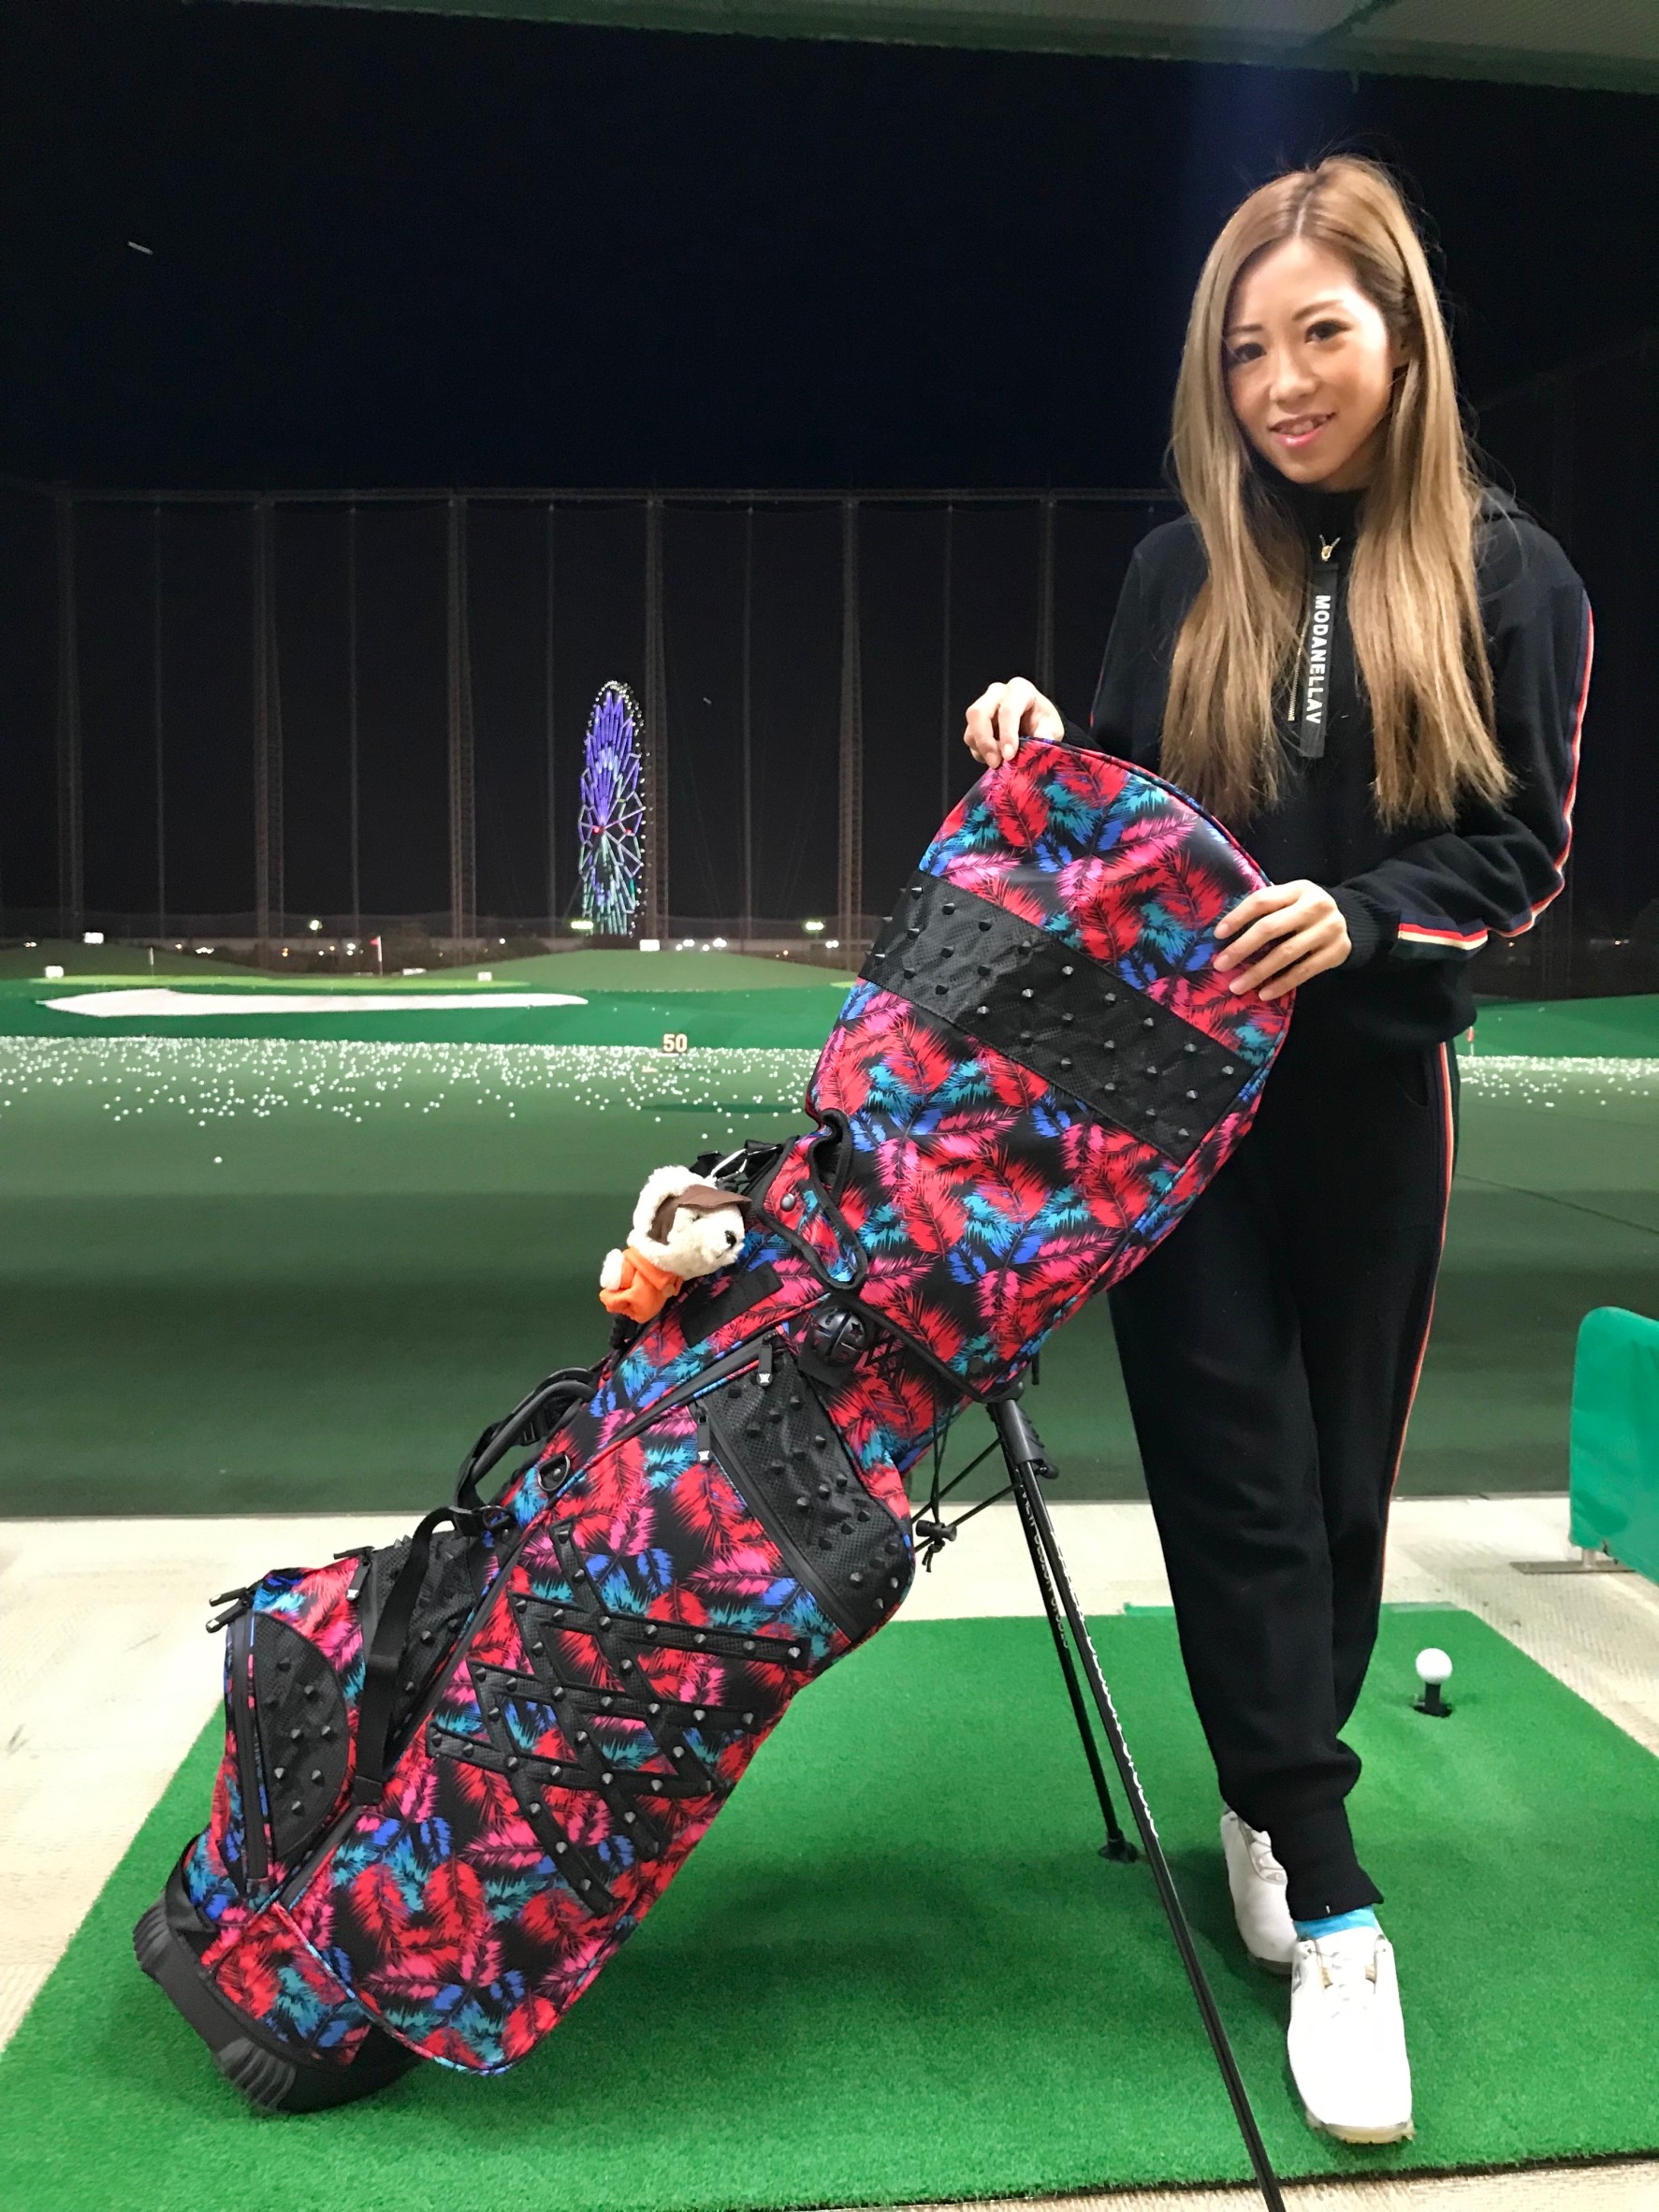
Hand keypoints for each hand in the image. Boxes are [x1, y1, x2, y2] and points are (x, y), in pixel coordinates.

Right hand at [963, 678, 1063, 767]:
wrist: (1035, 725)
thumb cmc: (1043, 722)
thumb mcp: (1052, 727)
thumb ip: (1047, 734)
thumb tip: (1042, 742)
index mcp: (1019, 690)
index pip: (1007, 710)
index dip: (1007, 734)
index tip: (1009, 756)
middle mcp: (997, 693)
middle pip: (978, 713)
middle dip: (985, 741)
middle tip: (995, 762)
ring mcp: (983, 706)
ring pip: (971, 728)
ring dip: (982, 749)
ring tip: (999, 762)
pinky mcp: (975, 722)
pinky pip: (970, 739)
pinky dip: (980, 752)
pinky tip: (995, 756)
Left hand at [1212, 881, 1350, 1000]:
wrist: (1352, 920)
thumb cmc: (1306, 912)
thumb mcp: (1292, 899)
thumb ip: (1267, 909)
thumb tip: (1225, 932)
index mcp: (1298, 889)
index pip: (1262, 901)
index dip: (1237, 917)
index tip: (1218, 935)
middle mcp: (1315, 906)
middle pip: (1271, 927)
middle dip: (1242, 948)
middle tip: (1221, 965)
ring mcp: (1328, 929)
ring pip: (1286, 953)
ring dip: (1258, 972)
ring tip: (1237, 986)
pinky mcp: (1336, 951)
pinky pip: (1304, 971)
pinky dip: (1282, 984)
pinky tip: (1264, 993)